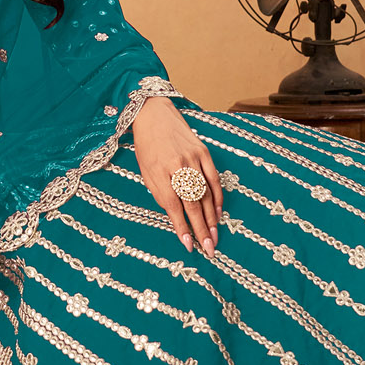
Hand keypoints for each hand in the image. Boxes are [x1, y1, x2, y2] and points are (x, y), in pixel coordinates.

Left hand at [130, 96, 222, 255]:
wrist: (154, 115)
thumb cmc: (147, 148)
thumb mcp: (146, 173)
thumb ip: (160, 194)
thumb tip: (176, 217)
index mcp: (159, 173)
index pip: (174, 207)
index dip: (182, 228)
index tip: (189, 246)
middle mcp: (178, 167)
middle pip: (193, 204)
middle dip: (201, 229)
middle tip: (209, 249)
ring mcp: (194, 159)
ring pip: (206, 194)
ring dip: (211, 218)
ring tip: (215, 237)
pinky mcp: (204, 152)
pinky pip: (214, 179)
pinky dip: (218, 197)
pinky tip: (218, 213)